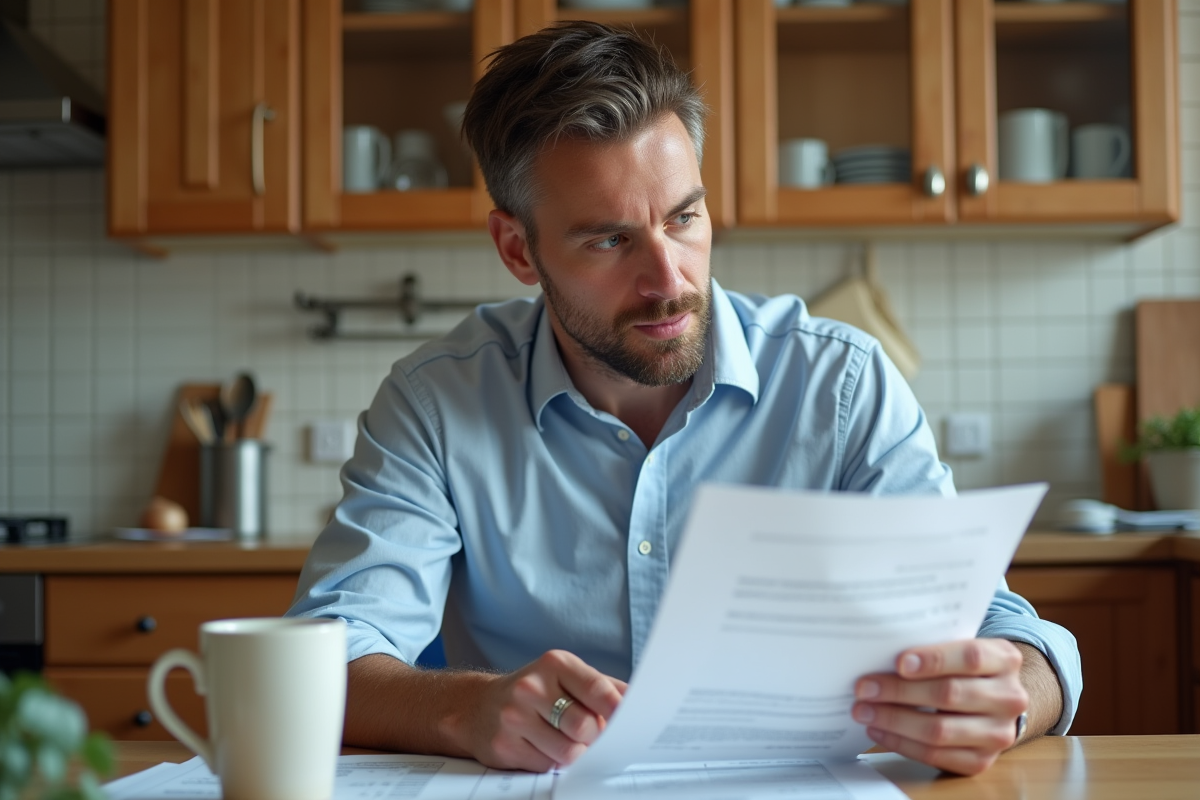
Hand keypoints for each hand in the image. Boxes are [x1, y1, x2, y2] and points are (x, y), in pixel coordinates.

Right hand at [461, 649, 626, 771]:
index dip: (618, 710)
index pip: (597, 689)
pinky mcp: (504, 745)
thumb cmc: (536, 692)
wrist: (478, 706)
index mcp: (554, 664)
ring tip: (566, 740)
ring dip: (574, 753)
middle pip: (584, 726)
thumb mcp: (567, 677)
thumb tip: (640, 702)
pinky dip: (551, 762)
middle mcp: (531, 687)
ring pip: (568, 752)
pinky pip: (546, 766)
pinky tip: (542, 746)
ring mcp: (514, 717)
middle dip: (594, 737)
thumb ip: (604, 687)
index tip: (630, 722)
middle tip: (591, 735)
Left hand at [852, 638, 1028, 775]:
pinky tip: (878, 730)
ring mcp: (999, 733)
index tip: (899, 662)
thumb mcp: (959, 647)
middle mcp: (1009, 698)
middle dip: (900, 691)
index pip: (971, 657)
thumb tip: (879, 649)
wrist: (995, 702)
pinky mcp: (981, 760)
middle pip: (949, 694)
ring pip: (939, 730)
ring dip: (894, 720)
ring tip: (863, 711)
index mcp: (1005, 659)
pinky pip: (936, 756)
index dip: (934, 659)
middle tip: (864, 688)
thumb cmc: (964, 668)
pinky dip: (901, 743)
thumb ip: (933, 646)